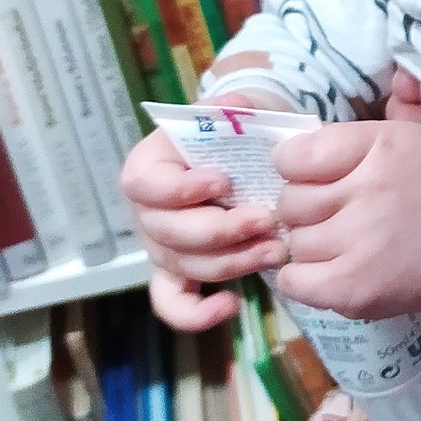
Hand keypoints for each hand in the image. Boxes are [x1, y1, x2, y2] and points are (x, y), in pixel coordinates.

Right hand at [122, 90, 286, 330]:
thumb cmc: (233, 135)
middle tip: (266, 219)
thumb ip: (232, 108)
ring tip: (274, 251)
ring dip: (230, 263)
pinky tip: (231, 304)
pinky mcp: (178, 274)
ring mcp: (160, 247)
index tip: (224, 181)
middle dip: (219, 231)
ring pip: (183, 266)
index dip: (181, 188)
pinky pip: (174, 304)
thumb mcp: (234, 113)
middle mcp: (146, 212)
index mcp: (147, 167)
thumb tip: (232, 106)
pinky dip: (196, 314)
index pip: (147, 185)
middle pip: (167, 233)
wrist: (243, 160)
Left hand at [274, 120, 420, 319]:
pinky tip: (327, 270)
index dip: (295, 166)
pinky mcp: (353, 289)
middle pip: (290, 201)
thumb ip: (344, 142)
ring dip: (309, 243)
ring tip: (341, 243)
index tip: (316, 177)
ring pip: (293, 242)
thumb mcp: (400, 139)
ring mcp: (358, 244)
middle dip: (304, 206)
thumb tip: (285, 158)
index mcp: (377, 148)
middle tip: (335, 213)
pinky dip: (302, 277)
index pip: (294, 156)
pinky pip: (293, 282)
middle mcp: (366, 192)